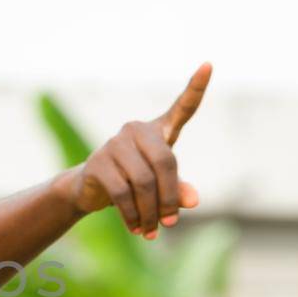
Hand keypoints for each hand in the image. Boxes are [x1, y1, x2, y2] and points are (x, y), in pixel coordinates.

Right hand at [64, 62, 211, 236]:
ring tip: (152, 232)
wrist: (88, 191)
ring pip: (144, 182)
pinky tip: (136, 228)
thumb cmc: (133, 185)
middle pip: (165, 162)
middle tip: (171, 223)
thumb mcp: (160, 188)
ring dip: (151, 213)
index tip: (209, 64)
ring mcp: (115, 144)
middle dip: (170, 197)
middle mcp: (136, 130)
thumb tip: (193, 201)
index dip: (196, 87)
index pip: (182, 107)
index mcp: (158, 131)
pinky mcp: (98, 163)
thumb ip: (178, 190)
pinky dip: (133, 216)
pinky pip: (123, 193)